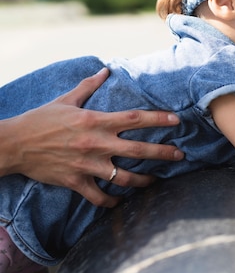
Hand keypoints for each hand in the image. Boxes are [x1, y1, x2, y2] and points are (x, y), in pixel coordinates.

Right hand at [1, 68, 182, 207]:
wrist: (13, 144)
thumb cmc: (41, 119)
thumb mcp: (66, 100)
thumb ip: (89, 86)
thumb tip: (105, 69)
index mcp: (96, 120)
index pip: (135, 118)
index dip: (159, 119)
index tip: (177, 120)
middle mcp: (96, 143)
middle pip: (138, 149)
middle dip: (163, 153)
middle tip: (180, 155)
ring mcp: (87, 164)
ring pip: (123, 177)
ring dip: (143, 181)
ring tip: (155, 181)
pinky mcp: (75, 181)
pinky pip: (99, 197)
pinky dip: (112, 202)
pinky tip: (122, 202)